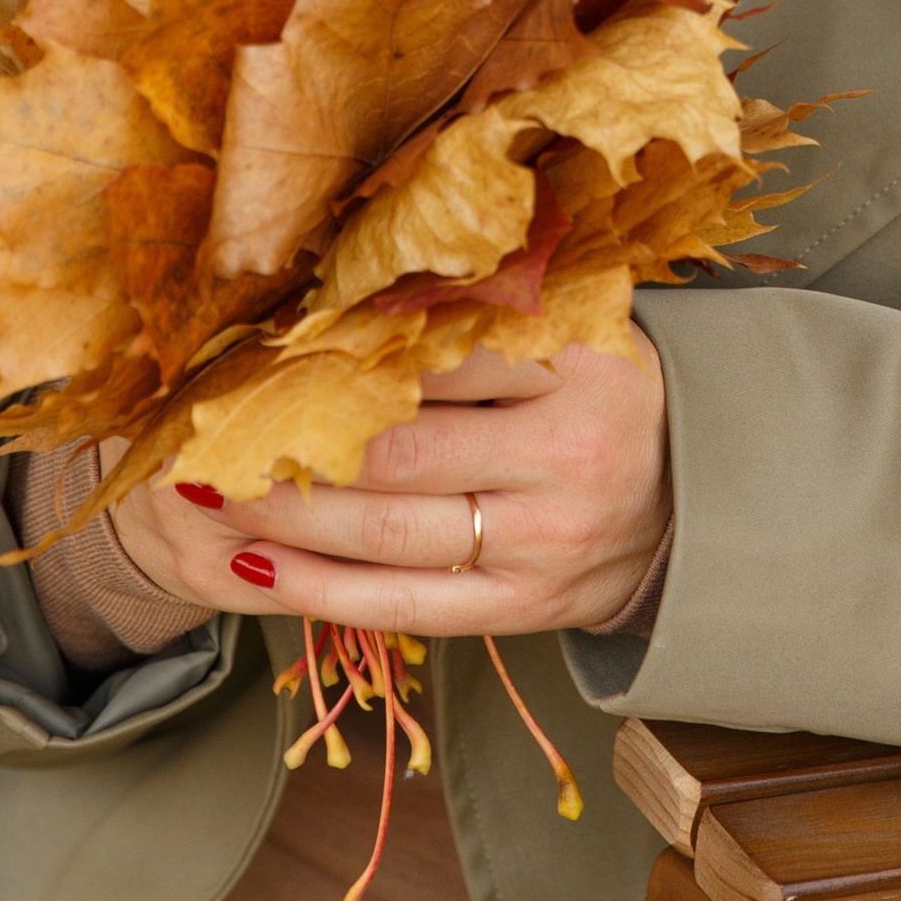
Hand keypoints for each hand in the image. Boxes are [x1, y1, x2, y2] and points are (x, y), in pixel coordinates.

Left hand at [104, 335, 670, 639]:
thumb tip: (338, 293)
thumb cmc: (603, 397)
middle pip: (400, 450)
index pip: (441, 355)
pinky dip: (321, 589)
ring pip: (388, 532)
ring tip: (207, 491)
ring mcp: (548, 540)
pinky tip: (258, 565)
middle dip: (289, 441)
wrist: (696, 502)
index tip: (260, 343)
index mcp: (582, 366)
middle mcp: (571, 455)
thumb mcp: (573, 331)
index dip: (339, 350)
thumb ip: (481, 311)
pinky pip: (406, 605)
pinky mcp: (526, 608)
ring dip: (283, 514)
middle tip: (205, 425)